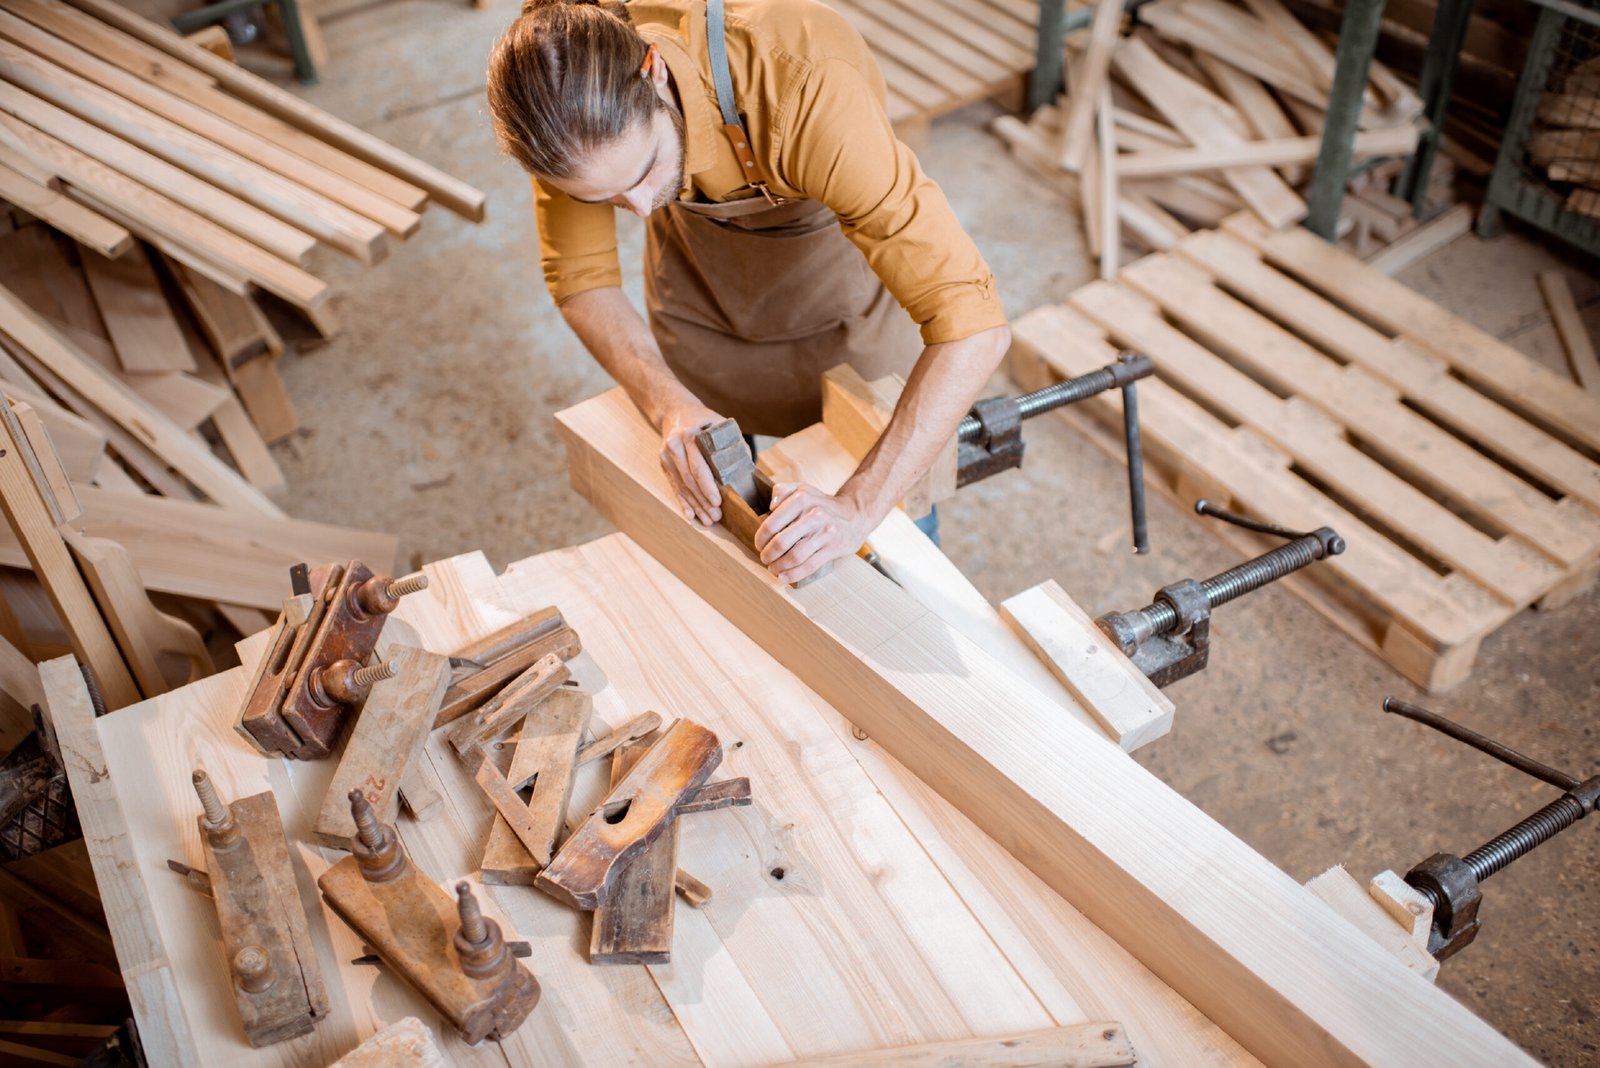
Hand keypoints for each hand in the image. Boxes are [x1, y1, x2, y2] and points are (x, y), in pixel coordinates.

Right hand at [658, 403, 726, 524]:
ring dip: (695, 505)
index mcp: (690, 435)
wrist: (676, 412)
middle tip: (716, 516)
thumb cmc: (704, 420)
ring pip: (682, 486)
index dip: (708, 486)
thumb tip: (749, 468)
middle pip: (689, 479)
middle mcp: (675, 445)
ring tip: (708, 520)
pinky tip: (690, 515)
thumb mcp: (720, 424)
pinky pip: (674, 486)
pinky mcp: (663, 464)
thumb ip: (733, 443)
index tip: (718, 501)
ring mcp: (666, 455)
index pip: (698, 465)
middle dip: (703, 501)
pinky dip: (682, 502)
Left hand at [754, 484, 872, 584]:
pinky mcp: (833, 548)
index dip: (760, 539)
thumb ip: (782, 491)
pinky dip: (793, 574)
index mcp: (802, 499)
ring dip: (779, 567)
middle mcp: (814, 515)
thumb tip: (770, 506)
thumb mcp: (802, 489)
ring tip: (773, 568)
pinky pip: (809, 566)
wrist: (854, 514)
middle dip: (768, 555)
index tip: (759, 545)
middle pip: (781, 542)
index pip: (772, 524)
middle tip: (764, 558)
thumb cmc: (822, 504)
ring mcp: (825, 533)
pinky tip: (785, 577)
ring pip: (794, 556)